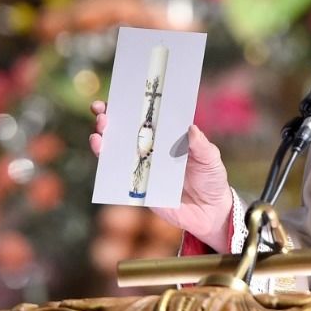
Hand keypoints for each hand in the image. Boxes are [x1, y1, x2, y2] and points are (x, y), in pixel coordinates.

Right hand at [89, 100, 235, 251]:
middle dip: (108, 121)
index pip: (143, 118)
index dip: (126, 107)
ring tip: (99, 136)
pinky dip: (108, 169)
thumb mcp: (211, 159)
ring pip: (115, 153)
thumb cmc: (211, 179)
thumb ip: (202, 146)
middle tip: (103, 116)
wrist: (210, 213)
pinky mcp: (140, 191)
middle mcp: (150, 151)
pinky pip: (120, 179)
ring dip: (102, 142)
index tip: (114, 97)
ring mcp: (143, 169)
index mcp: (166, 138)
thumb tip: (191, 128)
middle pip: (122, 132)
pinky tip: (104, 160)